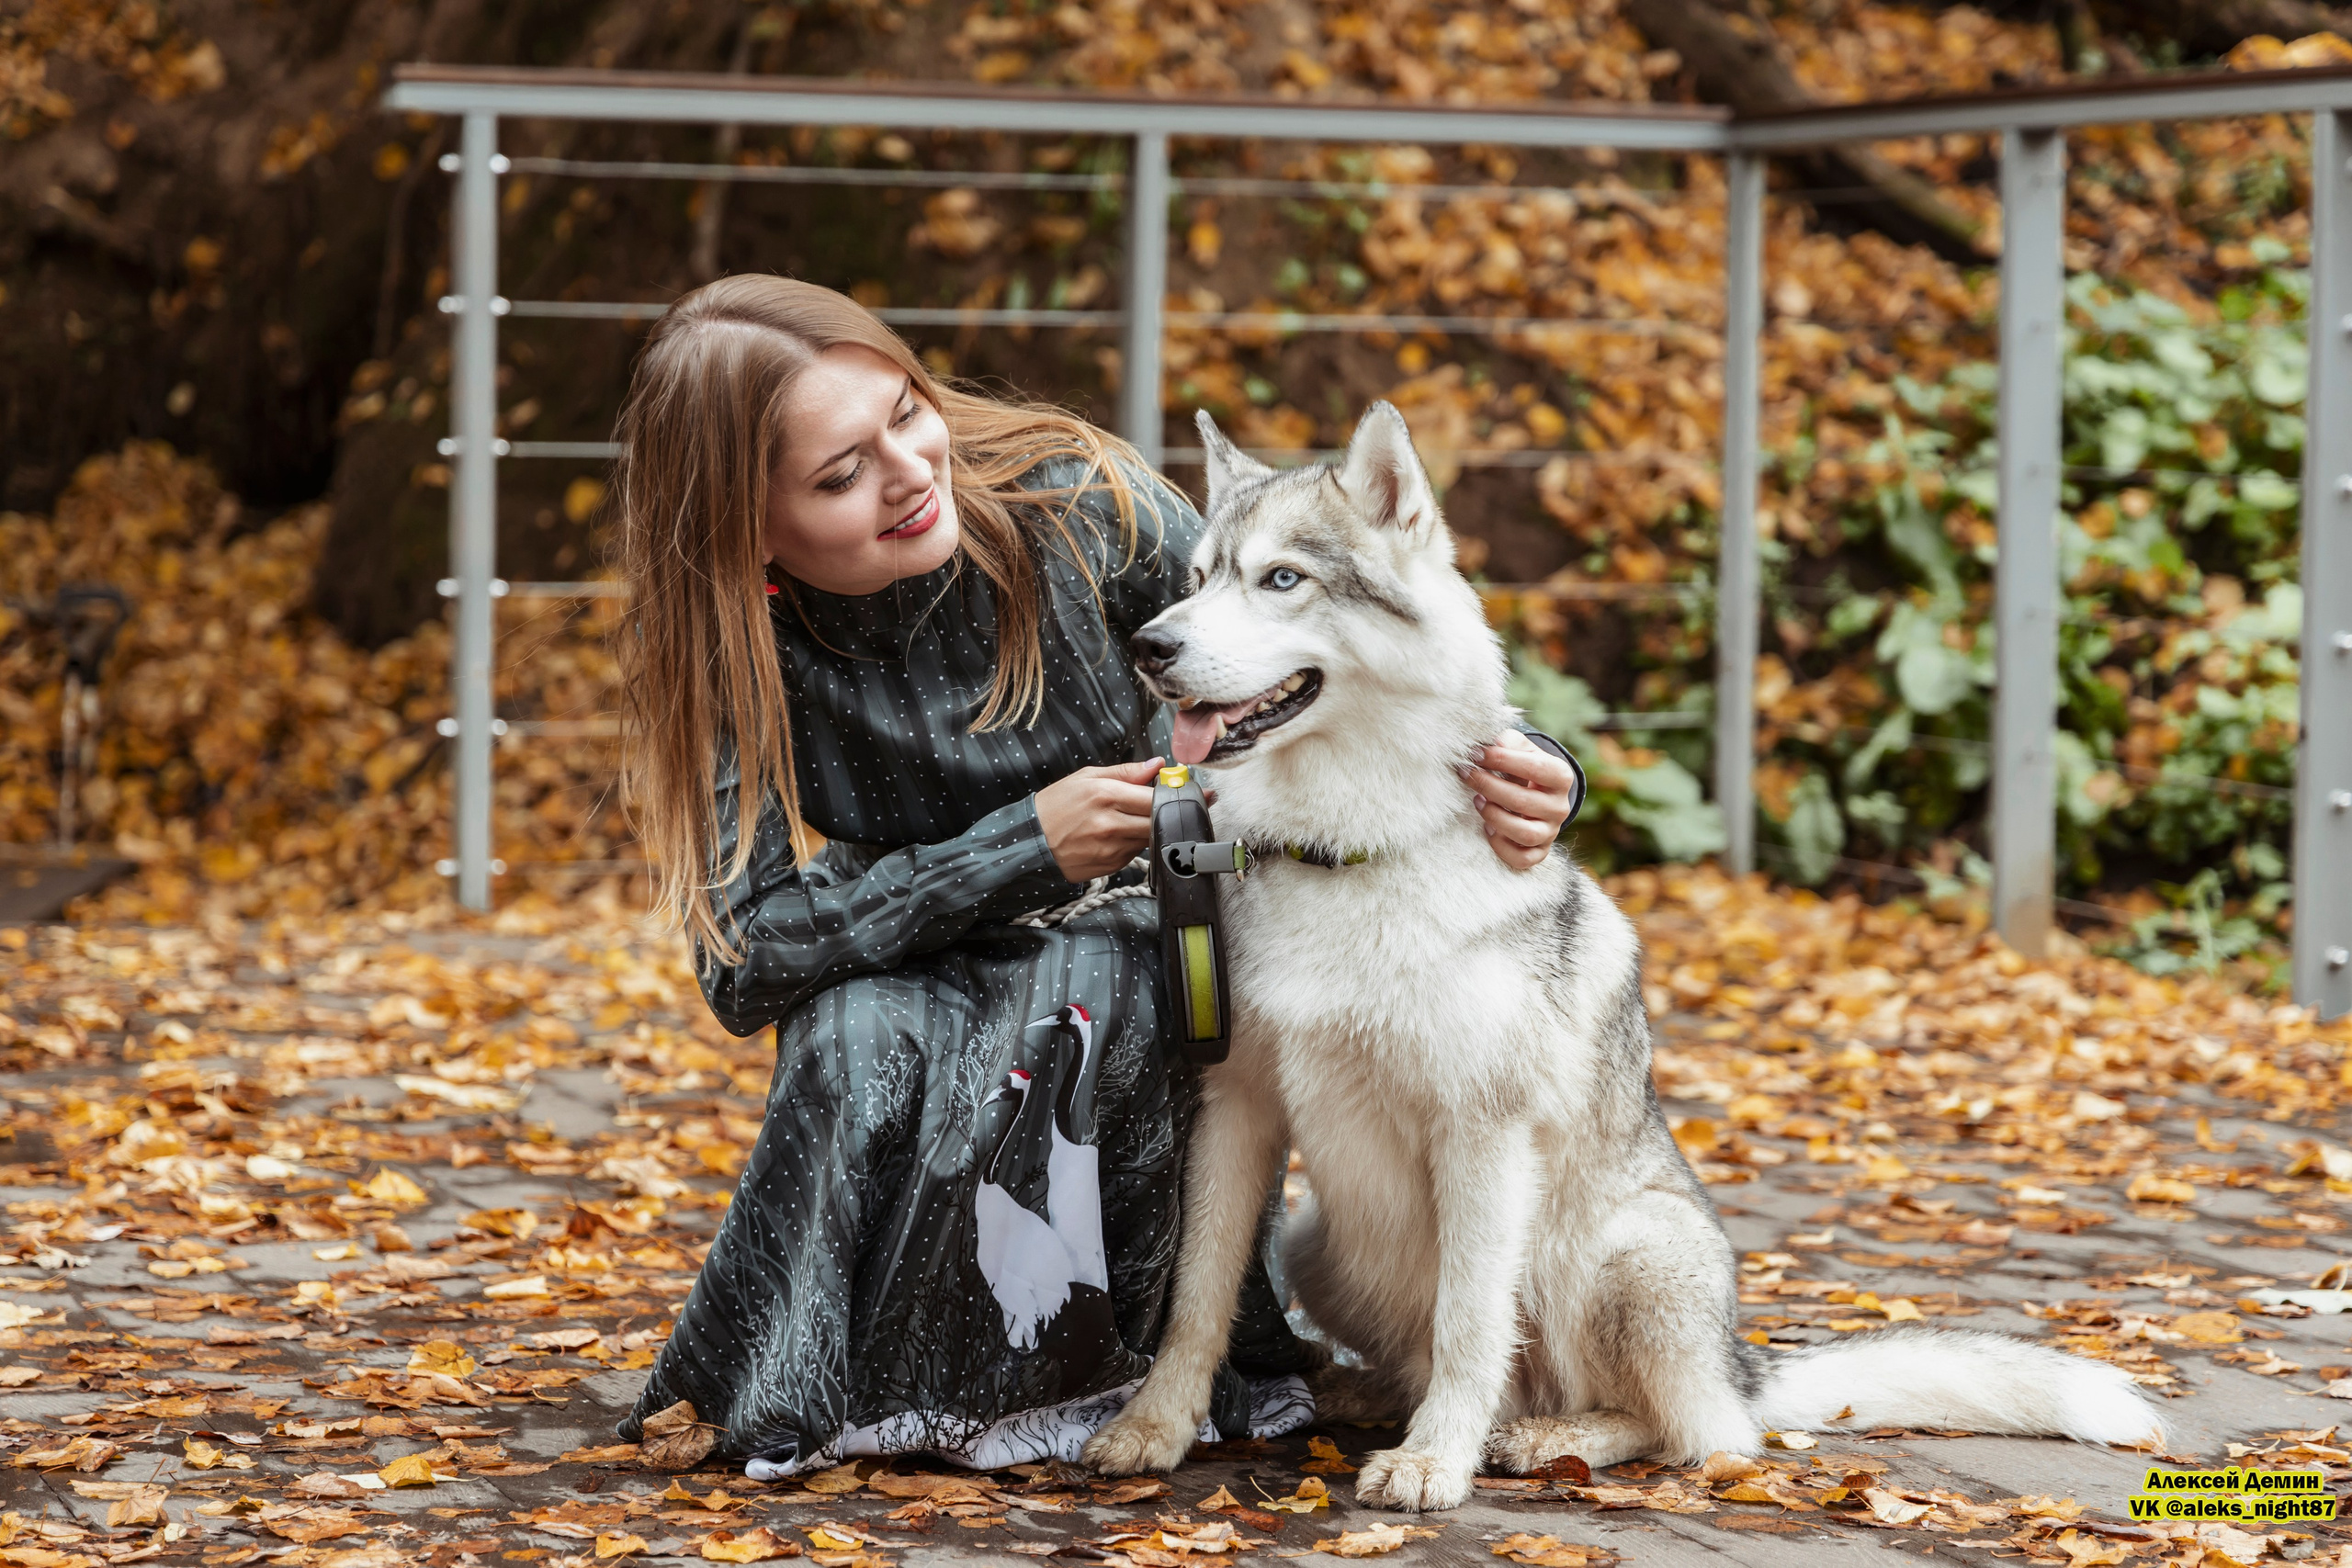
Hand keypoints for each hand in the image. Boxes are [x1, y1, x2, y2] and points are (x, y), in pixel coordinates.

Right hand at [1035, 757, 1162, 880]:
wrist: (1030, 842)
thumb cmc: (1055, 807)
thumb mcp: (1086, 777)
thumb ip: (1126, 772)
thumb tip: (1157, 764)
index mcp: (1106, 795)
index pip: (1156, 796)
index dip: (1169, 793)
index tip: (1170, 790)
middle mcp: (1111, 824)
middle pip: (1159, 820)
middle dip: (1161, 812)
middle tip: (1153, 806)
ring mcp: (1112, 848)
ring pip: (1150, 837)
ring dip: (1147, 828)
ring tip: (1127, 820)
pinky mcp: (1111, 866)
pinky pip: (1136, 852)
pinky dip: (1132, 843)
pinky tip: (1115, 836)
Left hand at [1465, 731, 1577, 871]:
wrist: (1537, 793)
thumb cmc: (1523, 766)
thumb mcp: (1521, 748)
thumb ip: (1508, 742)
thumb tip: (1490, 745)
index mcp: (1561, 776)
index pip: (1534, 768)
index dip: (1501, 760)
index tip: (1475, 754)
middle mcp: (1560, 806)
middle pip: (1523, 802)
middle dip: (1489, 787)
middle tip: (1467, 774)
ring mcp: (1551, 831)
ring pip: (1525, 834)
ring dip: (1495, 817)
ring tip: (1477, 801)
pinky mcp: (1540, 851)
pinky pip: (1523, 858)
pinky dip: (1501, 846)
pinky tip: (1487, 828)